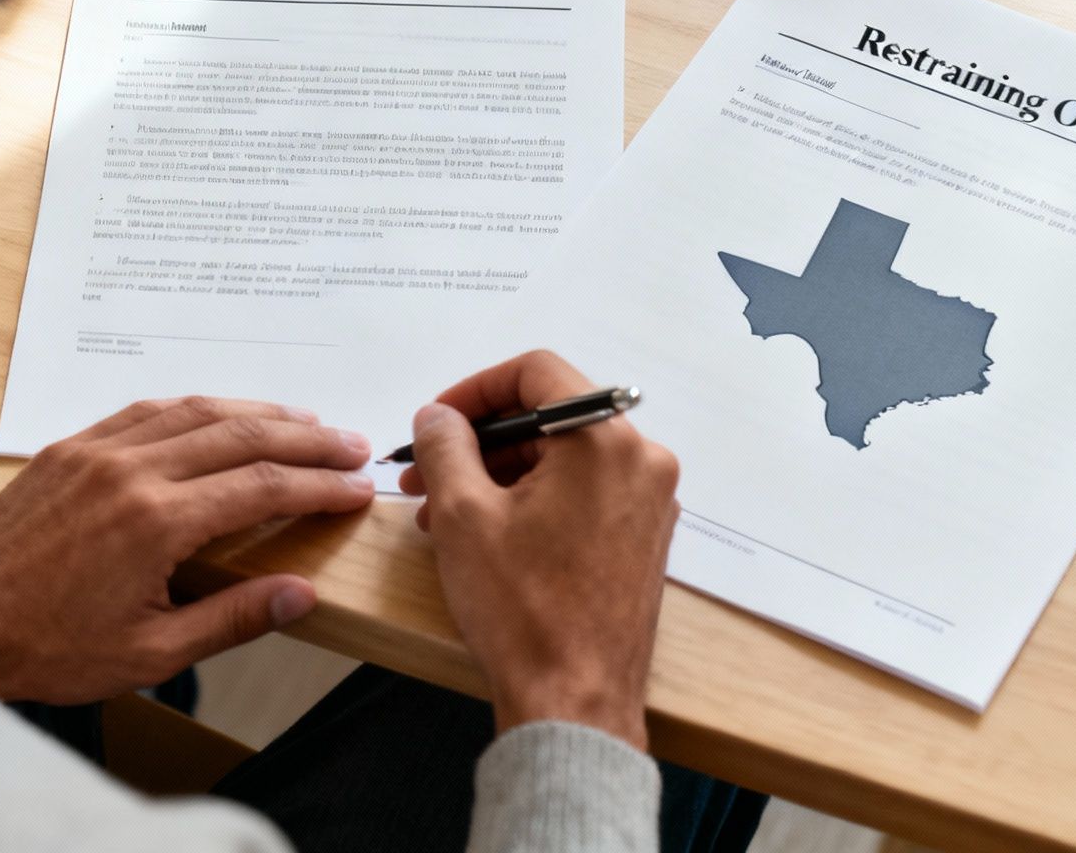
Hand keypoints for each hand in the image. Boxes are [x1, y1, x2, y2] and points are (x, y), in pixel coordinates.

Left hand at [0, 397, 374, 703]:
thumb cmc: (49, 649)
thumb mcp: (150, 654)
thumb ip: (232, 619)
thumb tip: (301, 594)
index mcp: (154, 523)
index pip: (261, 487)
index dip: (319, 485)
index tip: (357, 489)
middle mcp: (129, 473)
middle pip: (239, 435)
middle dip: (305, 437)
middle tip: (350, 444)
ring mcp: (95, 452)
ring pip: (194, 411)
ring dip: (256, 412)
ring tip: (303, 420)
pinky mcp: (68, 449)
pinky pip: (145, 410)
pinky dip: (195, 407)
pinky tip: (221, 414)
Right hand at [399, 351, 678, 748]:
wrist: (575, 702)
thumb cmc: (523, 610)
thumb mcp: (463, 515)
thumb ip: (446, 445)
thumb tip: (439, 416)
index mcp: (605, 440)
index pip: (537, 372)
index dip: (475, 389)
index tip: (436, 421)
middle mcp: (642, 460)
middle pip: (550, 418)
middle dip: (480, 443)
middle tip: (426, 474)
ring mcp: (650, 503)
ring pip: (564, 460)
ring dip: (499, 476)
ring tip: (442, 516)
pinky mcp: (643, 540)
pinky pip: (583, 495)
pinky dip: (534, 502)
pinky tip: (485, 536)